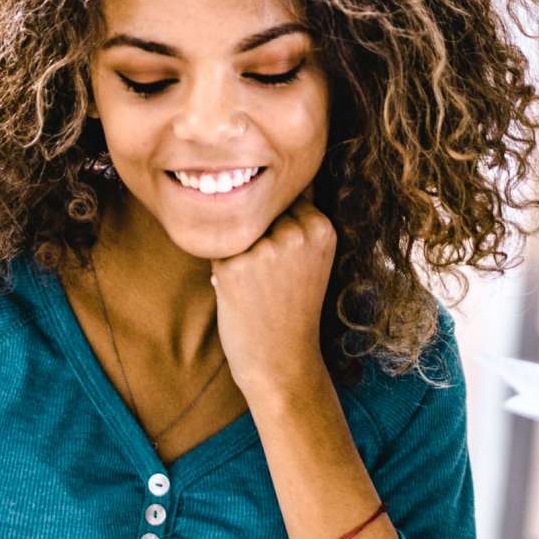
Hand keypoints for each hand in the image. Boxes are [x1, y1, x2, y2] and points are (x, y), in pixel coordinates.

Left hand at [209, 202, 337, 400]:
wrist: (281, 361)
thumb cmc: (293, 306)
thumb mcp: (313, 258)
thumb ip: (301, 218)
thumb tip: (282, 177)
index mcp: (322, 227)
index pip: (285, 198)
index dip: (278, 226)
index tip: (284, 259)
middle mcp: (297, 233)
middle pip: (259, 210)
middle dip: (257, 234)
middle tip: (267, 275)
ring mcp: (265, 249)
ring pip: (236, 226)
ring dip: (237, 248)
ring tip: (254, 283)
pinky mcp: (233, 266)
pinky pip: (217, 248)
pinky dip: (221, 266)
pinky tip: (238, 291)